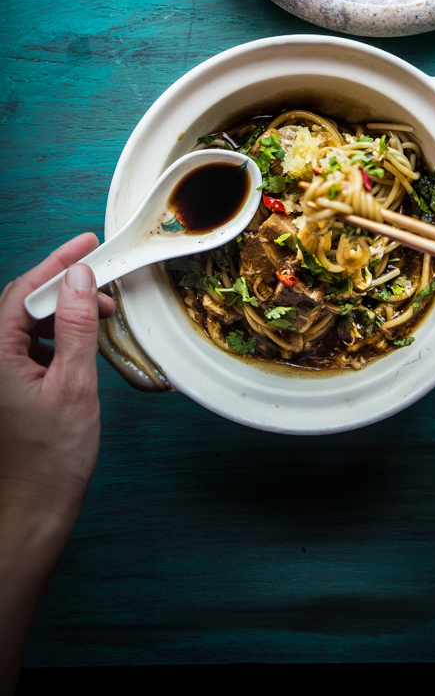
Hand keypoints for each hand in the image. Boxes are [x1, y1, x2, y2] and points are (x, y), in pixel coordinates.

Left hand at [0, 234, 114, 690]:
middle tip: (102, 273)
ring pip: (28, 324)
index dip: (56, 263)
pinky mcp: (10, 389)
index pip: (23, 292)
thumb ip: (75, 327)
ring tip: (101, 309)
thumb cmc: (50, 460)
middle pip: (23, 304)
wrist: (31, 513)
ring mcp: (0, 376)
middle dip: (63, 284)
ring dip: (63, 310)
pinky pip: (31, 345)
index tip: (87, 244)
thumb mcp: (73, 385)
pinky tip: (83, 341)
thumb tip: (79, 278)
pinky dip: (59, 334)